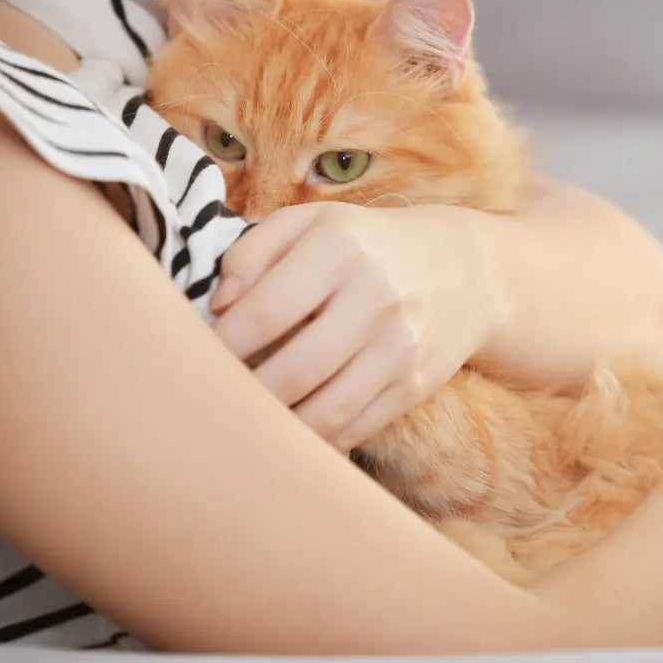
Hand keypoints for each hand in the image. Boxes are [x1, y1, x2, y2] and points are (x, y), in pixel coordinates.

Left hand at [210, 202, 504, 450]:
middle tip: (216, 400)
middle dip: (243, 395)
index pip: (262, 312)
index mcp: (340, 247)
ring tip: (248, 421)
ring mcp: (400, 346)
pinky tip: (290, 431)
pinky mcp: (414, 385)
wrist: (464, 271)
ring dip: (277, 427)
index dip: (219, 345)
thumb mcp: (314, 223)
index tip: (198, 358)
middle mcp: (375, 296)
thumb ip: (253, 250)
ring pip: (325, 411)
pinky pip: (355, 428)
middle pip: (292, 371)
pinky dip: (315, 439)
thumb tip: (219, 304)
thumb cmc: (366, 246)